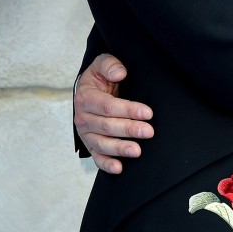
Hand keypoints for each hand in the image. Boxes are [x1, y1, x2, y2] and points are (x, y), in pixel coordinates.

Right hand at [74, 53, 153, 174]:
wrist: (88, 90)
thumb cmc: (99, 78)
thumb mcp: (102, 63)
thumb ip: (109, 64)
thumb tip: (120, 73)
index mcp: (86, 98)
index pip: (108, 106)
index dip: (128, 110)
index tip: (148, 112)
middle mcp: (83, 118)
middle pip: (107, 126)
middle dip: (129, 129)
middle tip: (149, 131)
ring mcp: (86, 133)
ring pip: (102, 144)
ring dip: (120, 149)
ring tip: (137, 151)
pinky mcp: (90, 144)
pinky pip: (97, 157)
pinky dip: (106, 164)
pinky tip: (119, 168)